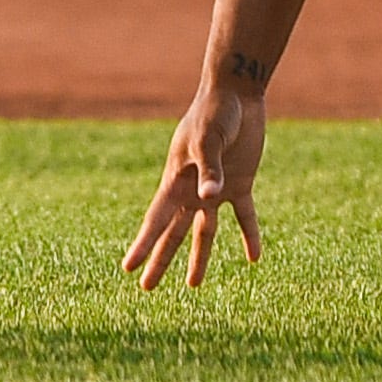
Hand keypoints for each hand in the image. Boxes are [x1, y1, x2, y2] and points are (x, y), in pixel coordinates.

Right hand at [122, 85, 265, 290]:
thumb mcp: (210, 139)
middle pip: (174, 233)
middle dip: (160, 260)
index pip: (156, 220)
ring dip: (199, 257)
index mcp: (176, 180)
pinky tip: (254, 257)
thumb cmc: (215, 111)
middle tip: (146, 288)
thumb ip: (211, 170)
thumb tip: (210, 200)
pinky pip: (244, 216)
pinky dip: (249, 235)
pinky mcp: (240, 183)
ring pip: (205, 231)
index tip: (128, 268)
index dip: (143, 245)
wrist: (236, 93)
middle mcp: (192, 190)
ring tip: (193, 285)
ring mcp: (215, 188)